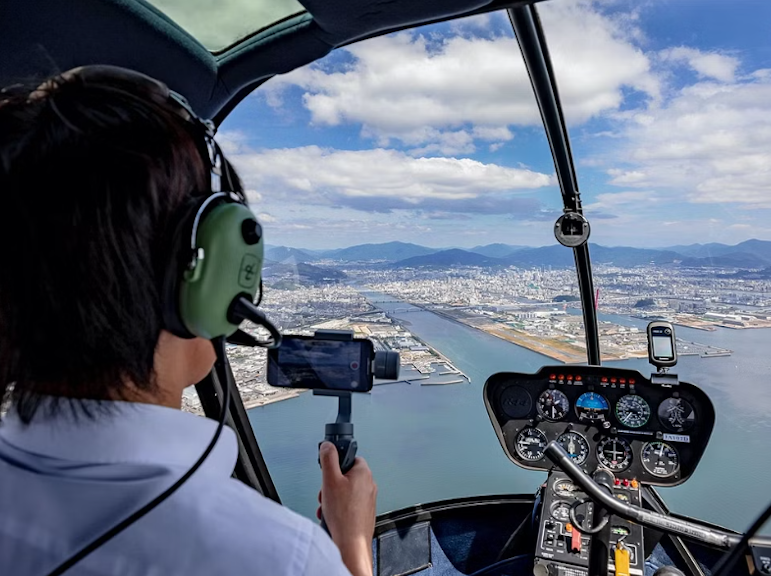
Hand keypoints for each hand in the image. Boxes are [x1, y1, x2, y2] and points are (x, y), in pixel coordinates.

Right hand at [318, 442, 376, 575]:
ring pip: (345, 491)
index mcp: (364, 472)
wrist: (351, 543)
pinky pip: (348, 504)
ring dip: (332, 498)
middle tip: (326, 493)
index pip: (349, 457)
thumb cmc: (344, 516)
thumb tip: (328, 445)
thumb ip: (328, 458)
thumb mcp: (329, 480)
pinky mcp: (364, 512)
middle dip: (331, 484)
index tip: (329, 471)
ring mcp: (367, 500)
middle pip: (345, 476)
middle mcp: (369, 485)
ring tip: (328, 507)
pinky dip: (338, 508)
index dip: (336, 464)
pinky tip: (332, 517)